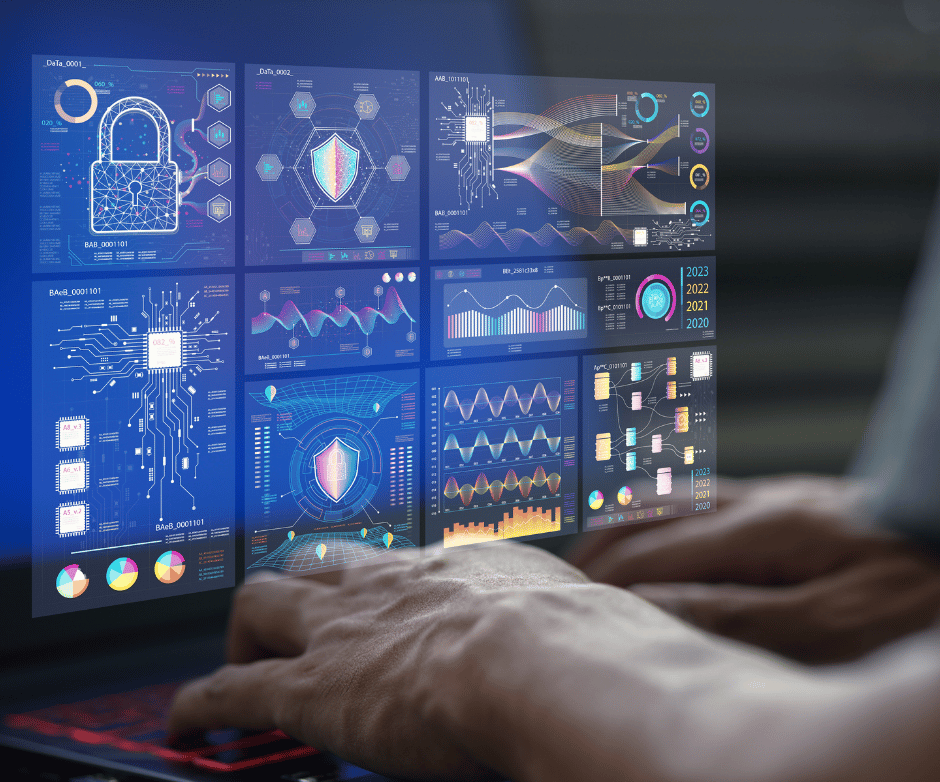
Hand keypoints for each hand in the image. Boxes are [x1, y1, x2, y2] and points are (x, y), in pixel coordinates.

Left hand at [168, 543, 587, 780]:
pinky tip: (187, 724)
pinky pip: (232, 691)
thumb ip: (563, 616)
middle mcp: (386, 584)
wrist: (543, 661)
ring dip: (246, 633)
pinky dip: (201, 706)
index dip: (376, 588)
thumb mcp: (572, 612)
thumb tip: (601, 631)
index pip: (392, 566)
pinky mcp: (310, 688)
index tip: (375, 606)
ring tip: (240, 663)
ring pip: (262, 604)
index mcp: (448, 568)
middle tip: (293, 625)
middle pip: (316, 564)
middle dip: (299, 591)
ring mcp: (343, 631)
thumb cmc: (578, 641)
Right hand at [568, 476, 939, 662]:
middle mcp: (763, 500)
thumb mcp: (832, 627)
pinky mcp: (799, 505)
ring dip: (621, 524)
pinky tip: (658, 535)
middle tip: (559, 584)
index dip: (599, 586)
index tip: (566, 611)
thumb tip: (642, 606)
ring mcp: (781, 498)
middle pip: (647, 511)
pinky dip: (661, 515)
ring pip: (673, 495)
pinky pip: (706, 497)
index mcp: (764, 526)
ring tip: (590, 558)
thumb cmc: (922, 604)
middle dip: (594, 549)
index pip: (648, 555)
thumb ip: (733, 613)